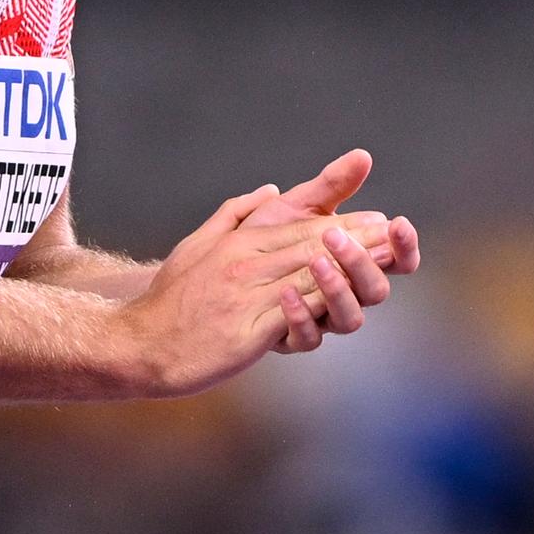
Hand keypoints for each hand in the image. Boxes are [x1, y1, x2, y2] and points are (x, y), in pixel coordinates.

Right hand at [116, 163, 386, 396]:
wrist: (138, 343)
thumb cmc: (169, 301)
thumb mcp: (197, 246)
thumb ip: (234, 215)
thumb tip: (268, 190)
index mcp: (238, 244)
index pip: (301, 228)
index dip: (344, 224)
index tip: (379, 222)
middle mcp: (244, 264)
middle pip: (312, 246)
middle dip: (358, 240)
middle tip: (395, 236)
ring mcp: (246, 297)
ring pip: (308, 276)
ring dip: (352, 268)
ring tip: (385, 264)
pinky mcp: (247, 332)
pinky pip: (292, 314)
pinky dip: (322, 304)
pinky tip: (351, 300)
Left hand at [237, 153, 420, 353]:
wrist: (217, 274)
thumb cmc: (265, 240)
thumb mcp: (296, 208)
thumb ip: (331, 186)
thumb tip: (362, 157)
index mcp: (355, 264)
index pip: (397, 259)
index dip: (405, 246)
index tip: (398, 223)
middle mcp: (346, 295)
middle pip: (376, 290)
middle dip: (362, 262)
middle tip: (335, 235)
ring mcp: (322, 319)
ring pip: (350, 319)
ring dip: (336, 289)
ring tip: (316, 261)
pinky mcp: (293, 339)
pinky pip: (308, 338)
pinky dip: (301, 316)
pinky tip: (286, 293)